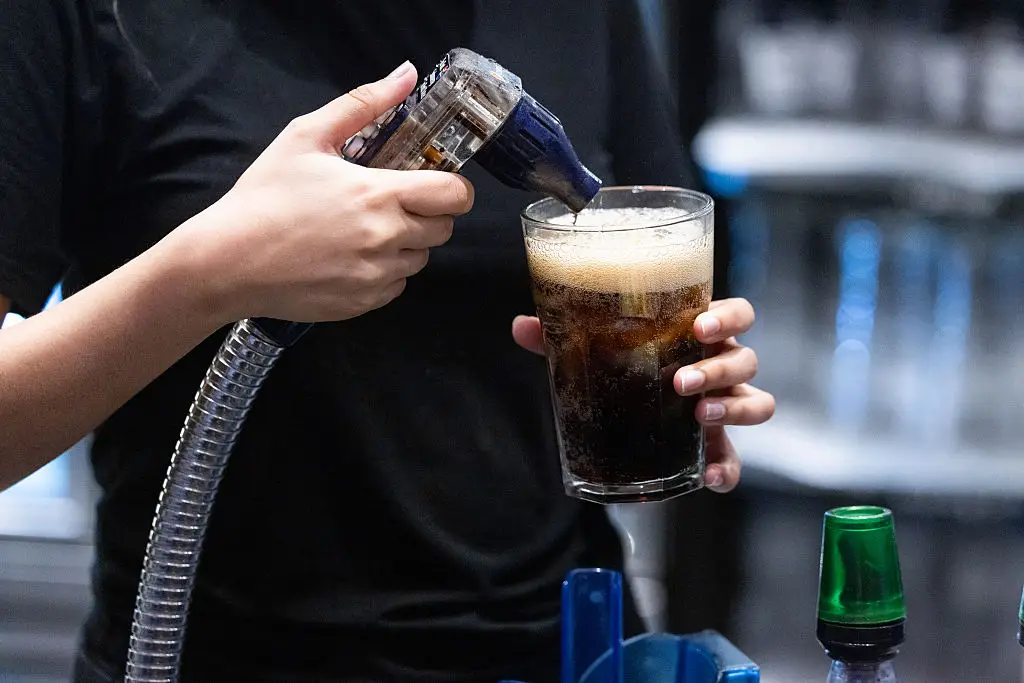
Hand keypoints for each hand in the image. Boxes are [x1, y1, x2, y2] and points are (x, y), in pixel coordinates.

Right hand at [172, 61, 474, 323]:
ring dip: (406, 243)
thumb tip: (405, 75)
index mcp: (380, 195)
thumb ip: (363, 104)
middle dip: (428, 213)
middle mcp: (387, 239)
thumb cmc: (264, 196)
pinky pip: (396, 285)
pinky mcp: (364, 303)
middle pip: (444, 229)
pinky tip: (351, 255)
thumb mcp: (307, 135)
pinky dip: (384, 271)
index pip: (455, 195)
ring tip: (366, 229)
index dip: (453, 186)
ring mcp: (377, 275)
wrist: (227, 261)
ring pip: (421, 258)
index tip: (433, 181)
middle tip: (393, 202)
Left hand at [512, 298, 774, 493]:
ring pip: (757, 403)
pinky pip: (736, 461)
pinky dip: (727, 470)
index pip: (736, 314)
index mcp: (700, 335)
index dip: (728, 317)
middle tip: (681, 381)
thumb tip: (522, 326)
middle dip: (718, 369)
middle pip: (746, 360)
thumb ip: (561, 338)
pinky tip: (709, 476)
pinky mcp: (716, 447)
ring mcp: (724, 407)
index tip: (699, 326)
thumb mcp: (593, 351)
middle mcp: (720, 368)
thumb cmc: (623, 366)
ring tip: (698, 414)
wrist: (624, 412)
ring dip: (732, 408)